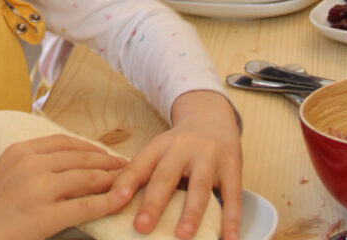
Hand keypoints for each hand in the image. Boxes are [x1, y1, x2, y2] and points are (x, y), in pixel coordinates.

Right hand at [0, 135, 130, 239]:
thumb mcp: (7, 173)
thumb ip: (33, 165)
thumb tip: (67, 166)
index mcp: (21, 150)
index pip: (65, 142)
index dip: (91, 147)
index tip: (107, 152)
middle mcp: (31, 164)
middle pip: (81, 157)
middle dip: (107, 161)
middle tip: (126, 165)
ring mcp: (38, 190)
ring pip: (87, 177)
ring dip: (112, 178)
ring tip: (128, 180)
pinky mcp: (43, 217)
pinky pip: (85, 207)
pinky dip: (107, 202)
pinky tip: (120, 200)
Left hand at [111, 91, 242, 239]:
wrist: (212, 117)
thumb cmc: (179, 145)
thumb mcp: (158, 151)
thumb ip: (140, 174)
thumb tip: (113, 205)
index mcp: (159, 146)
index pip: (138, 166)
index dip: (125, 184)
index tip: (113, 203)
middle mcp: (183, 148)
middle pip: (166, 176)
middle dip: (154, 203)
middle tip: (142, 227)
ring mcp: (209, 156)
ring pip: (199, 185)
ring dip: (191, 212)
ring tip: (183, 235)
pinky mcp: (232, 166)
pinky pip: (233, 195)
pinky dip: (232, 219)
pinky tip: (230, 239)